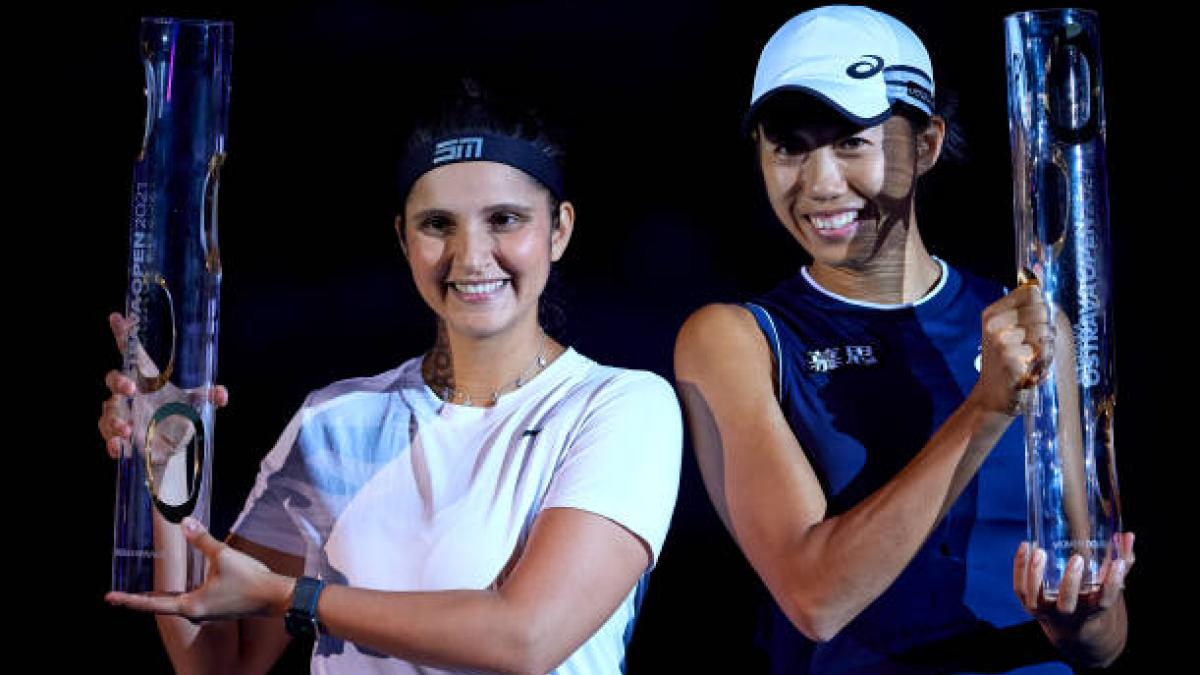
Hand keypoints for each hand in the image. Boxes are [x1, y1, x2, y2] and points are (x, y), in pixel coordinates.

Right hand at [99, 312, 228, 458]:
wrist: (168, 440)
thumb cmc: (175, 410)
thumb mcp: (193, 401)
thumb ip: (207, 396)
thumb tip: (221, 395)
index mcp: (145, 377)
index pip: (131, 352)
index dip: (123, 334)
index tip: (117, 317)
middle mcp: (128, 392)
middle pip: (114, 380)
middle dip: (119, 383)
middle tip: (131, 390)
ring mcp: (120, 412)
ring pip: (109, 411)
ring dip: (115, 420)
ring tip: (127, 430)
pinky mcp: (118, 434)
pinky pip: (108, 436)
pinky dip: (112, 443)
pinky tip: (117, 449)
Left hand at [106, 517, 294, 621]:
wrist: (275, 597)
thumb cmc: (249, 580)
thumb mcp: (223, 556)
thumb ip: (201, 540)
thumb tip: (185, 522)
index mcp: (191, 605)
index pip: (152, 602)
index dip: (129, 599)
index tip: (110, 597)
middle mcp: (194, 612)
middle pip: (160, 605)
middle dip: (140, 599)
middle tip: (117, 595)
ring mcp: (205, 613)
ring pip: (174, 603)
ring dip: (158, 598)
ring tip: (140, 593)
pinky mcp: (215, 610)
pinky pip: (188, 601)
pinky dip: (175, 595)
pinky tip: (174, 589)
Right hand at [971, 281, 1052, 415]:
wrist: (992, 395)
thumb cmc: (1004, 362)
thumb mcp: (1006, 332)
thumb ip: (1022, 309)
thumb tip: (1038, 283)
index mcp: (991, 313)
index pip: (1031, 292)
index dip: (1041, 306)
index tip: (1034, 322)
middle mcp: (994, 324)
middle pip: (1042, 310)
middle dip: (1046, 328)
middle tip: (1034, 345)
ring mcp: (1002, 341)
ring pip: (1045, 331)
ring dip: (1046, 346)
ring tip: (1032, 358)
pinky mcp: (1012, 358)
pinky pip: (1044, 351)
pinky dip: (1044, 361)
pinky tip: (1032, 369)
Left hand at [1013, 532, 1133, 630]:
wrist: (1070, 626)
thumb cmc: (1092, 597)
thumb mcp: (1108, 584)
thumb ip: (1120, 562)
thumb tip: (1128, 535)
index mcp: (1091, 610)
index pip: (1104, 600)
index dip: (1111, 583)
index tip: (1117, 563)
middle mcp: (1067, 612)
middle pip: (1067, 602)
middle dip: (1071, 583)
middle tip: (1077, 559)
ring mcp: (1045, 609)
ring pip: (1036, 597)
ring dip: (1036, 574)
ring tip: (1040, 551)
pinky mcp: (1028, 603)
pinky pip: (1020, 588)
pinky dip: (1020, 567)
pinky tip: (1026, 545)